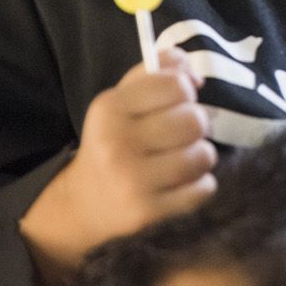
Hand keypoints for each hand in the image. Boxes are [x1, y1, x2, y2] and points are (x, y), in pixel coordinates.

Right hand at [20, 48, 215, 285]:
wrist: (83, 204)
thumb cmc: (114, 142)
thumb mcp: (123, 101)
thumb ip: (156, 72)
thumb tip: (194, 71)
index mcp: (110, 109)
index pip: (174, 84)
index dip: (185, 91)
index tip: (177, 102)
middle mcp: (117, 144)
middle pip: (194, 120)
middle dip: (197, 124)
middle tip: (184, 134)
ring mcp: (132, 181)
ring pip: (203, 155)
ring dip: (201, 156)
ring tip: (184, 159)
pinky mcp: (147, 213)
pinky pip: (203, 189)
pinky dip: (201, 185)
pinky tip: (182, 184)